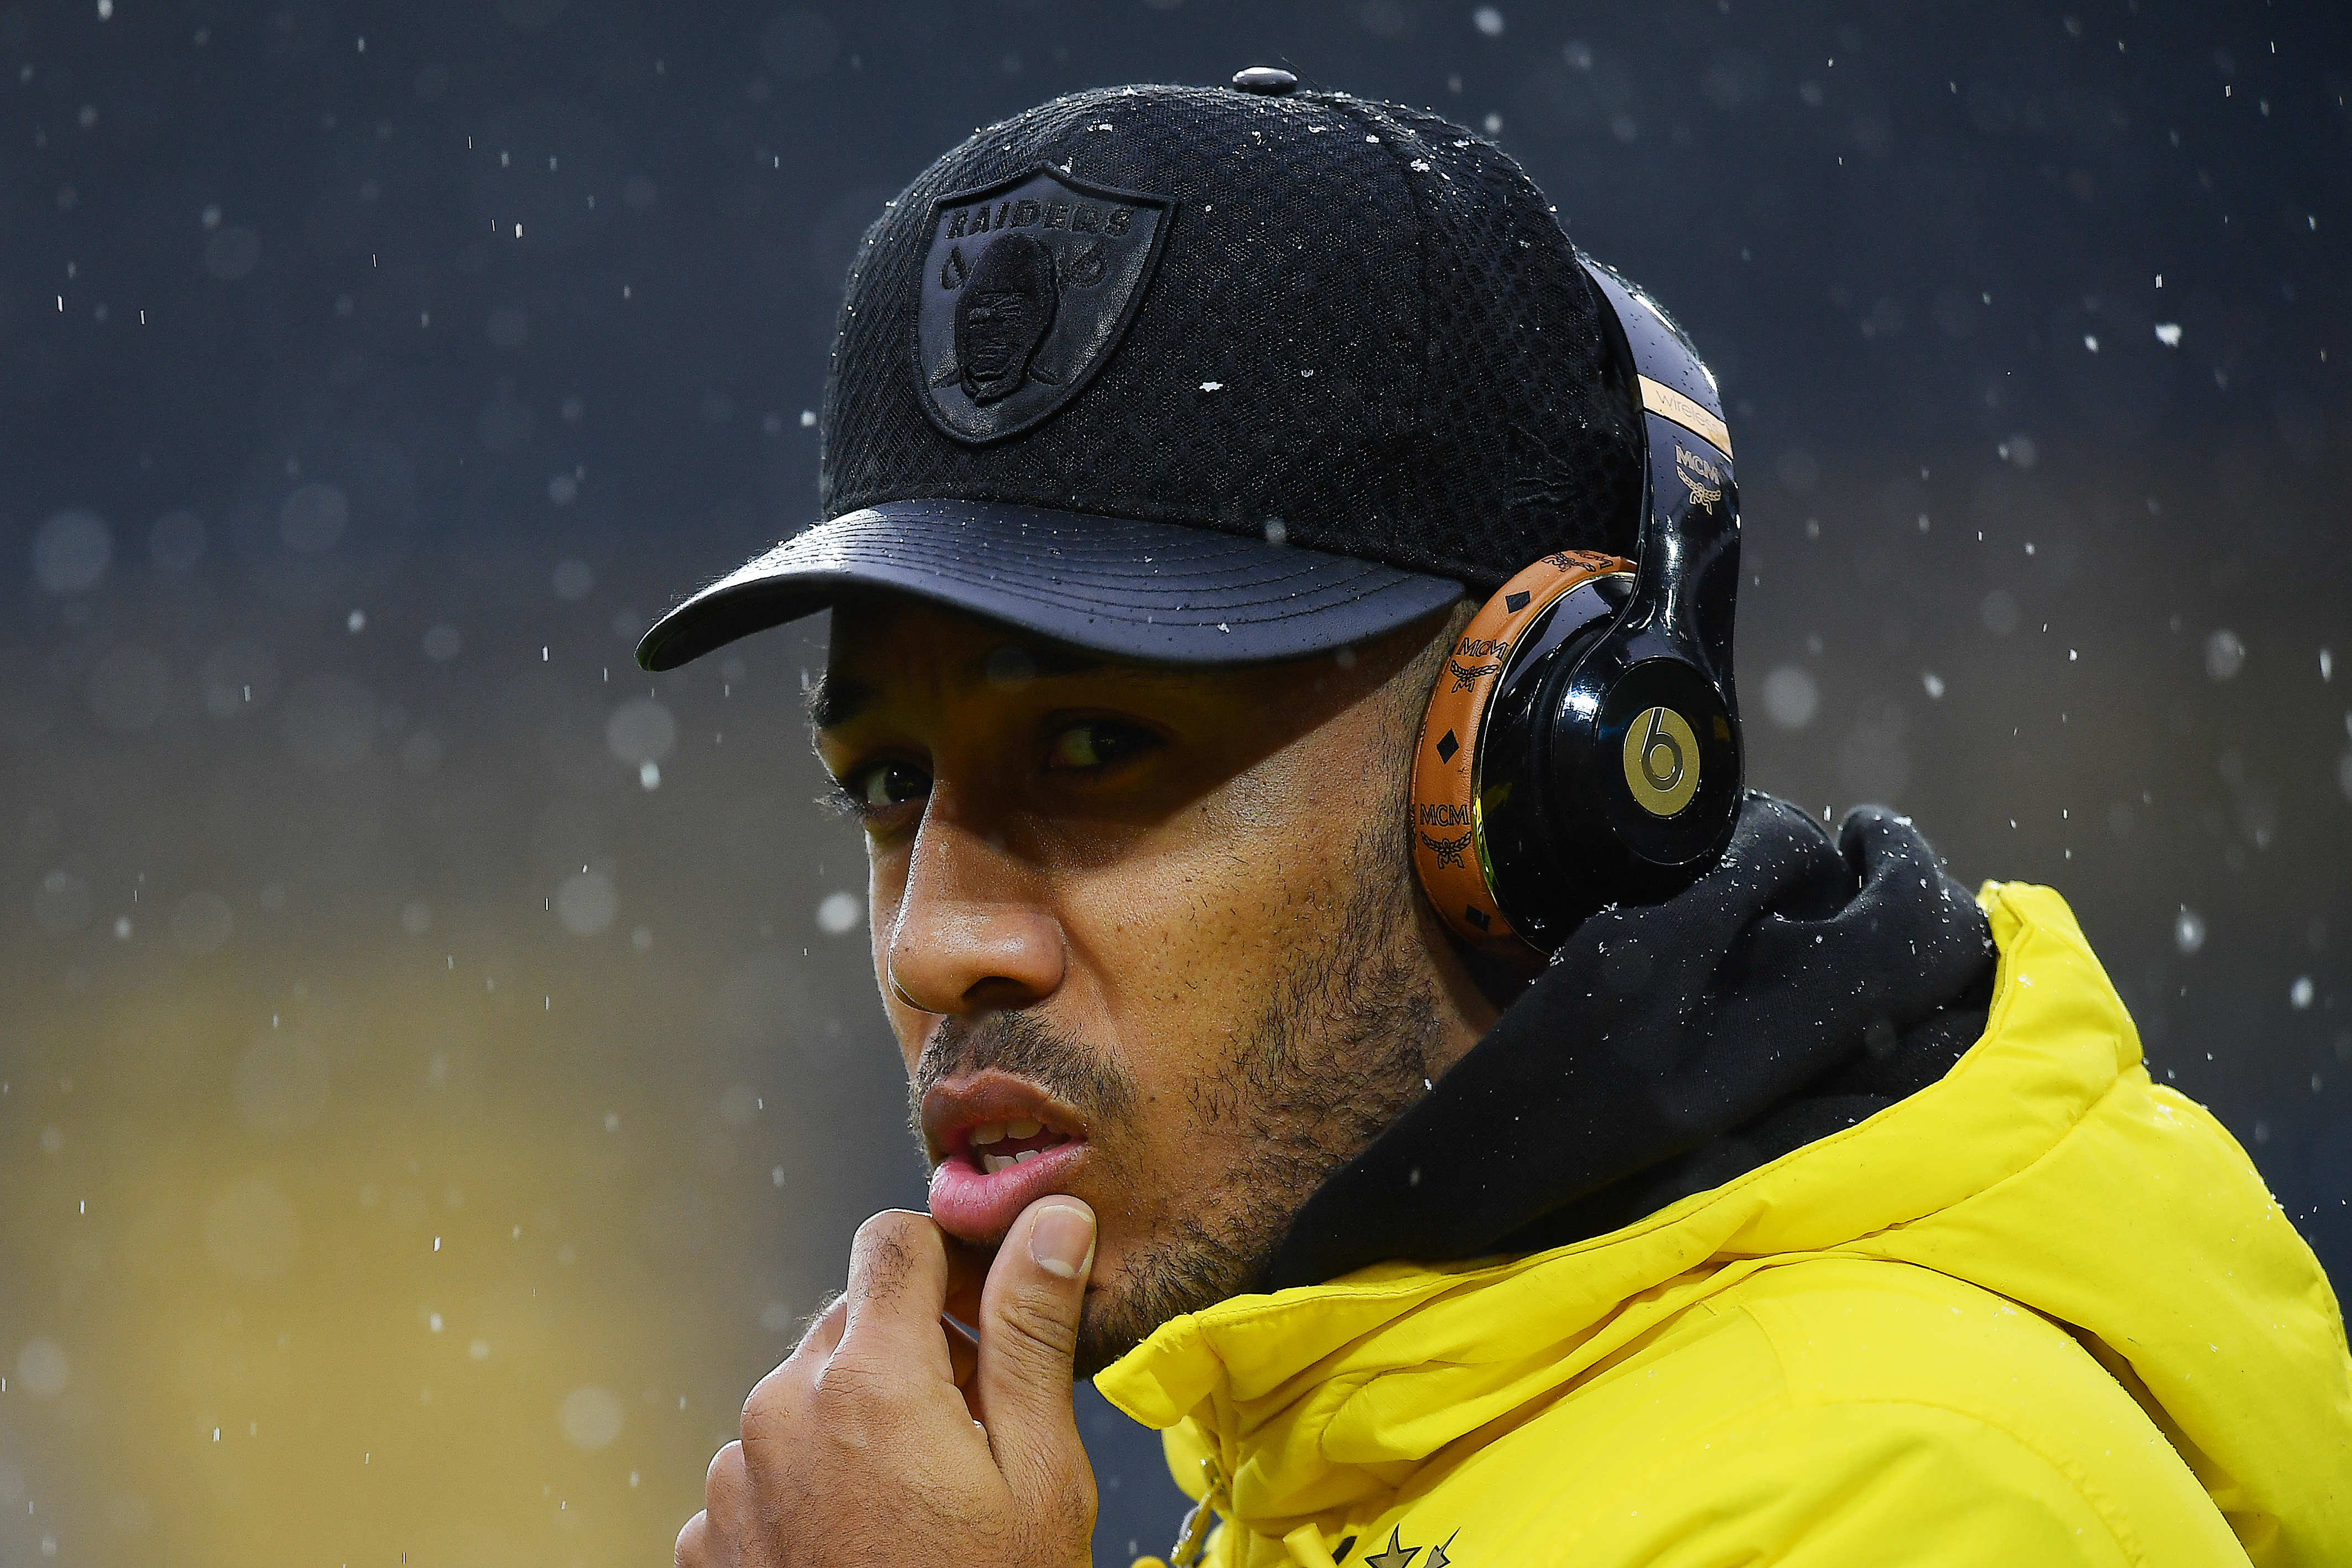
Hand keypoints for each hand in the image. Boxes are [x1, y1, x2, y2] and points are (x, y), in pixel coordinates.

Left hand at [677, 1196, 1099, 1567]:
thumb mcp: (1037, 1476)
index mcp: (869, 1379)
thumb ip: (1031, 1333)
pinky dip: (809, 1488)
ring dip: (858, 1423)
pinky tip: (861, 1545)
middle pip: (850, 1320)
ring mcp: (731, 1480)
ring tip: (916, 1509)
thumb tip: (1053, 1218)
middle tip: (972, 1436)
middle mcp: (780, 1410)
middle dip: (912, 1353)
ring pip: (806, 1397)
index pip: (893, 1239)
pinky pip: (762, 1472)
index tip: (986, 1321)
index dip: (950, 1264)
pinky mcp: (705, 1539)